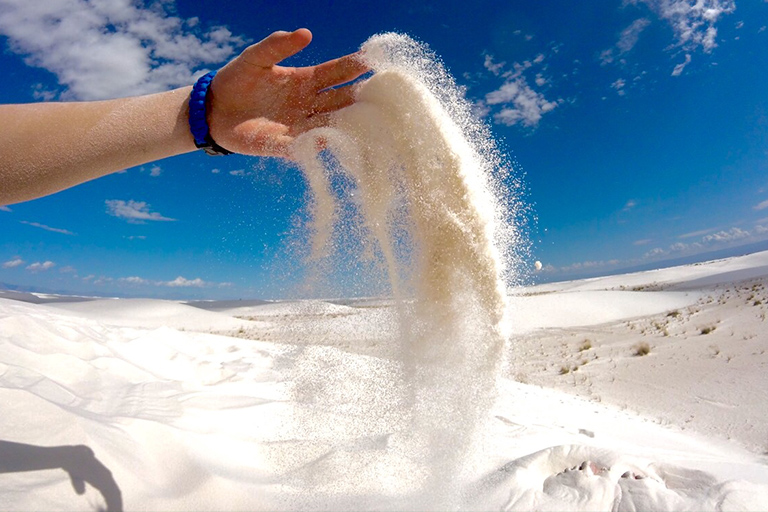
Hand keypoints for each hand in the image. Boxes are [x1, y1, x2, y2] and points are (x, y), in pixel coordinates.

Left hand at [207, 28, 367, 157]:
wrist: (213, 110)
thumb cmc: (236, 80)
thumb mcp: (255, 58)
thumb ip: (277, 46)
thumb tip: (306, 33)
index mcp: (305, 81)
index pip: (336, 72)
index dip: (355, 66)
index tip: (375, 59)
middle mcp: (308, 104)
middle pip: (342, 100)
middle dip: (362, 96)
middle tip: (385, 93)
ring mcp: (300, 126)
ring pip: (332, 124)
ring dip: (349, 123)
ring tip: (371, 121)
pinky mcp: (286, 146)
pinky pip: (308, 147)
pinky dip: (321, 145)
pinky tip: (337, 143)